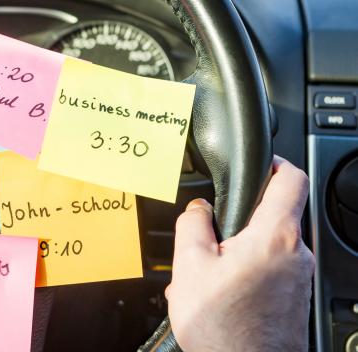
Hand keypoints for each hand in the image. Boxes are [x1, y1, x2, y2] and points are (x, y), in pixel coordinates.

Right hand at [166, 156, 313, 350]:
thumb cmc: (223, 327)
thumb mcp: (189, 265)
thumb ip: (193, 225)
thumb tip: (197, 210)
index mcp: (274, 236)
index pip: (291, 178)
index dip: (274, 161)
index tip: (258, 163)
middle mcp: (297, 254)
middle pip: (271, 217)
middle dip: (237, 225)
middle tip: (210, 242)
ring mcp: (300, 279)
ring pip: (266, 249)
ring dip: (236, 257)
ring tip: (208, 280)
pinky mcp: (294, 300)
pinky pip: (269, 273)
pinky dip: (244, 277)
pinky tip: (219, 297)